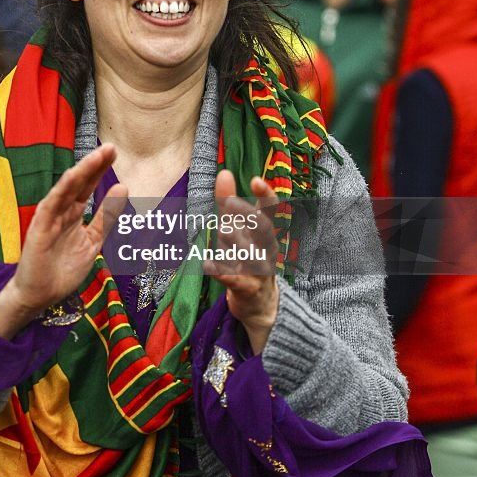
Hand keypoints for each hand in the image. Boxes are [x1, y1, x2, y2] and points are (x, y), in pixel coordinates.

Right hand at [0, 144, 126, 338]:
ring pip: (66, 189)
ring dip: (80, 172)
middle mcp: (61, 211)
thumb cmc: (63, 270)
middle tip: (110, 147)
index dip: (100, 170)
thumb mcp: (93, 241)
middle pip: (79, 183)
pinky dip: (62, 190)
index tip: (114, 154)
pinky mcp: (39, 228)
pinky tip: (73, 177)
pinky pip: (51, 205)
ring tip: (96, 157)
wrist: (40, 296)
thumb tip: (124, 188)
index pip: (88, 186)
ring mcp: (49, 218)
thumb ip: (106, 216)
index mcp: (73, 214)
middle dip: (94, 165)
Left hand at [205, 170, 279, 353]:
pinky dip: (221, 272)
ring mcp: (258, 270)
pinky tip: (207, 265)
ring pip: (250, 254)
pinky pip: (234, 279)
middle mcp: (265, 249)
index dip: (265, 195)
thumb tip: (224, 172)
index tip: (256, 180)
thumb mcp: (239, 230)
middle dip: (248, 216)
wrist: (260, 305)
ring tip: (223, 230)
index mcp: (264, 233)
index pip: (269, 211)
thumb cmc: (247, 259)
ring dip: (236, 242)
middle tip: (230, 203)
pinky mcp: (247, 288)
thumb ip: (230, 204)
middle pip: (263, 230)